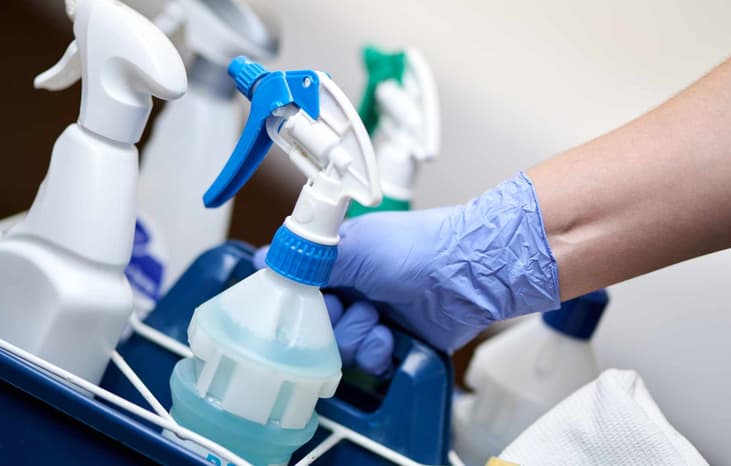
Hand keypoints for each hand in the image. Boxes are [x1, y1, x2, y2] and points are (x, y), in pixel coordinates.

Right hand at [258, 172, 559, 371]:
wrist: (467, 273)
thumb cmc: (415, 248)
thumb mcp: (354, 247)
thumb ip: (308, 260)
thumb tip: (263, 258)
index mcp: (337, 260)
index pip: (296, 284)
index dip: (290, 299)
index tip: (292, 305)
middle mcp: (351, 290)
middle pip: (312, 322)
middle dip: (326, 320)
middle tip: (345, 306)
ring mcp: (371, 317)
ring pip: (336, 345)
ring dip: (354, 334)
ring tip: (377, 317)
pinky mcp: (391, 343)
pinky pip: (366, 362)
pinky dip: (376, 351)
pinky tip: (390, 336)